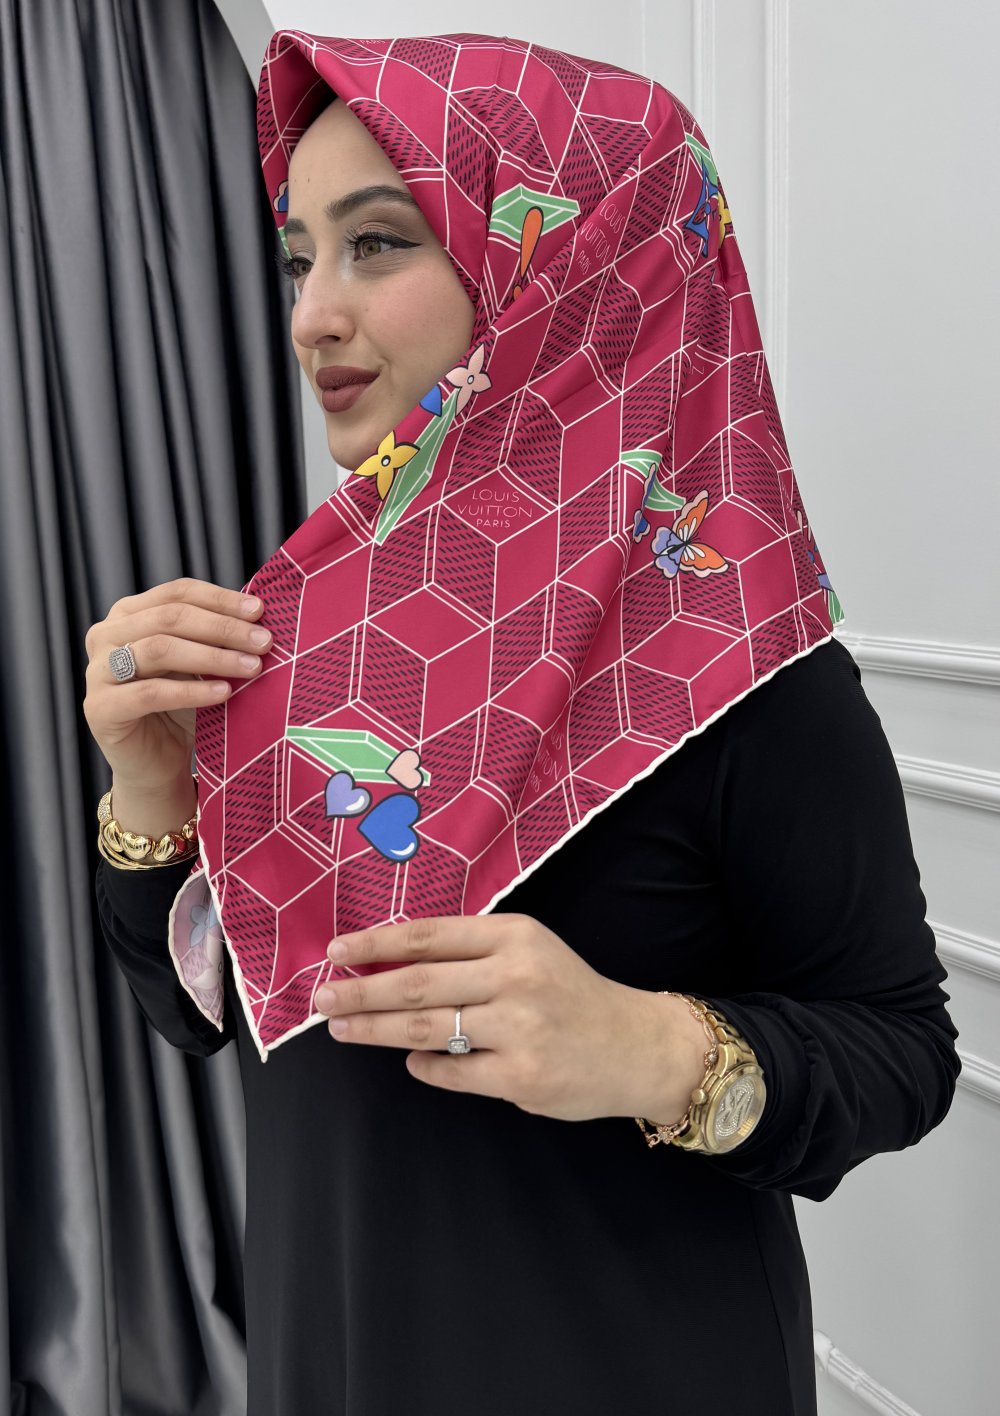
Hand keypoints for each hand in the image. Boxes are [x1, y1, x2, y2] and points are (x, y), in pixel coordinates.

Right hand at [83, 577, 271, 800]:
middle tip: (263, 642)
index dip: (220, 599)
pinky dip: (192, 691)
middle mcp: (106, 635)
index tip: (260, 611)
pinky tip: (224, 692)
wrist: (157, 765)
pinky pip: (151, 692)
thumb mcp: (199, 663)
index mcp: (128, 614)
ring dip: (212, 657)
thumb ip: (216, 636)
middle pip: (170, 617)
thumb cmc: (182, 708)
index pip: (177, 593)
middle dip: (223, 628)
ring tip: (251, 667)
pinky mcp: (100, 708)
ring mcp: (97, 671)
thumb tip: (259, 614)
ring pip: (159, 649)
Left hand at [314, 913, 708, 1123]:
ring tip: (342, 1030)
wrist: (636, 1045)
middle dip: (361, 992)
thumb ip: (472, 954)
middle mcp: (515, 976)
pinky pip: (452, 1071)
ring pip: (424, 1028)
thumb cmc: (572, 994)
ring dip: (374, 1029)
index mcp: (515, 935)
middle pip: (417, 983)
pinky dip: (425, 1066)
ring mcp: (518, 1028)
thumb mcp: (530, 952)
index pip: (429, 936)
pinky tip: (410, 1061)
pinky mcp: (520, 1077)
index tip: (337, 953)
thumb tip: (392, 965)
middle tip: (322, 999)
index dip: (376, 945)